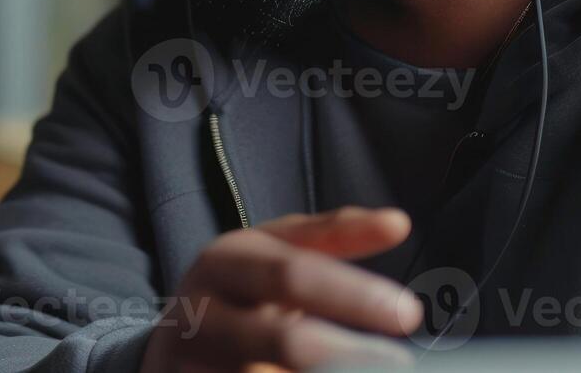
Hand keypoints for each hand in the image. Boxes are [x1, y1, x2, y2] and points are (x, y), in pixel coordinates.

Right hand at [138, 206, 423, 372]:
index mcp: (224, 262)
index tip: (408, 313)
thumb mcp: (270, 249)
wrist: (172, 344)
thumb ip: (330, 235)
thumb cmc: (239, 290)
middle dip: (347, 354)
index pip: (292, 275)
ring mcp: (195, 365)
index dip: (352, 295)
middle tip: (402, 363)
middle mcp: (203, 314)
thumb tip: (398, 222)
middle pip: (284, 340)